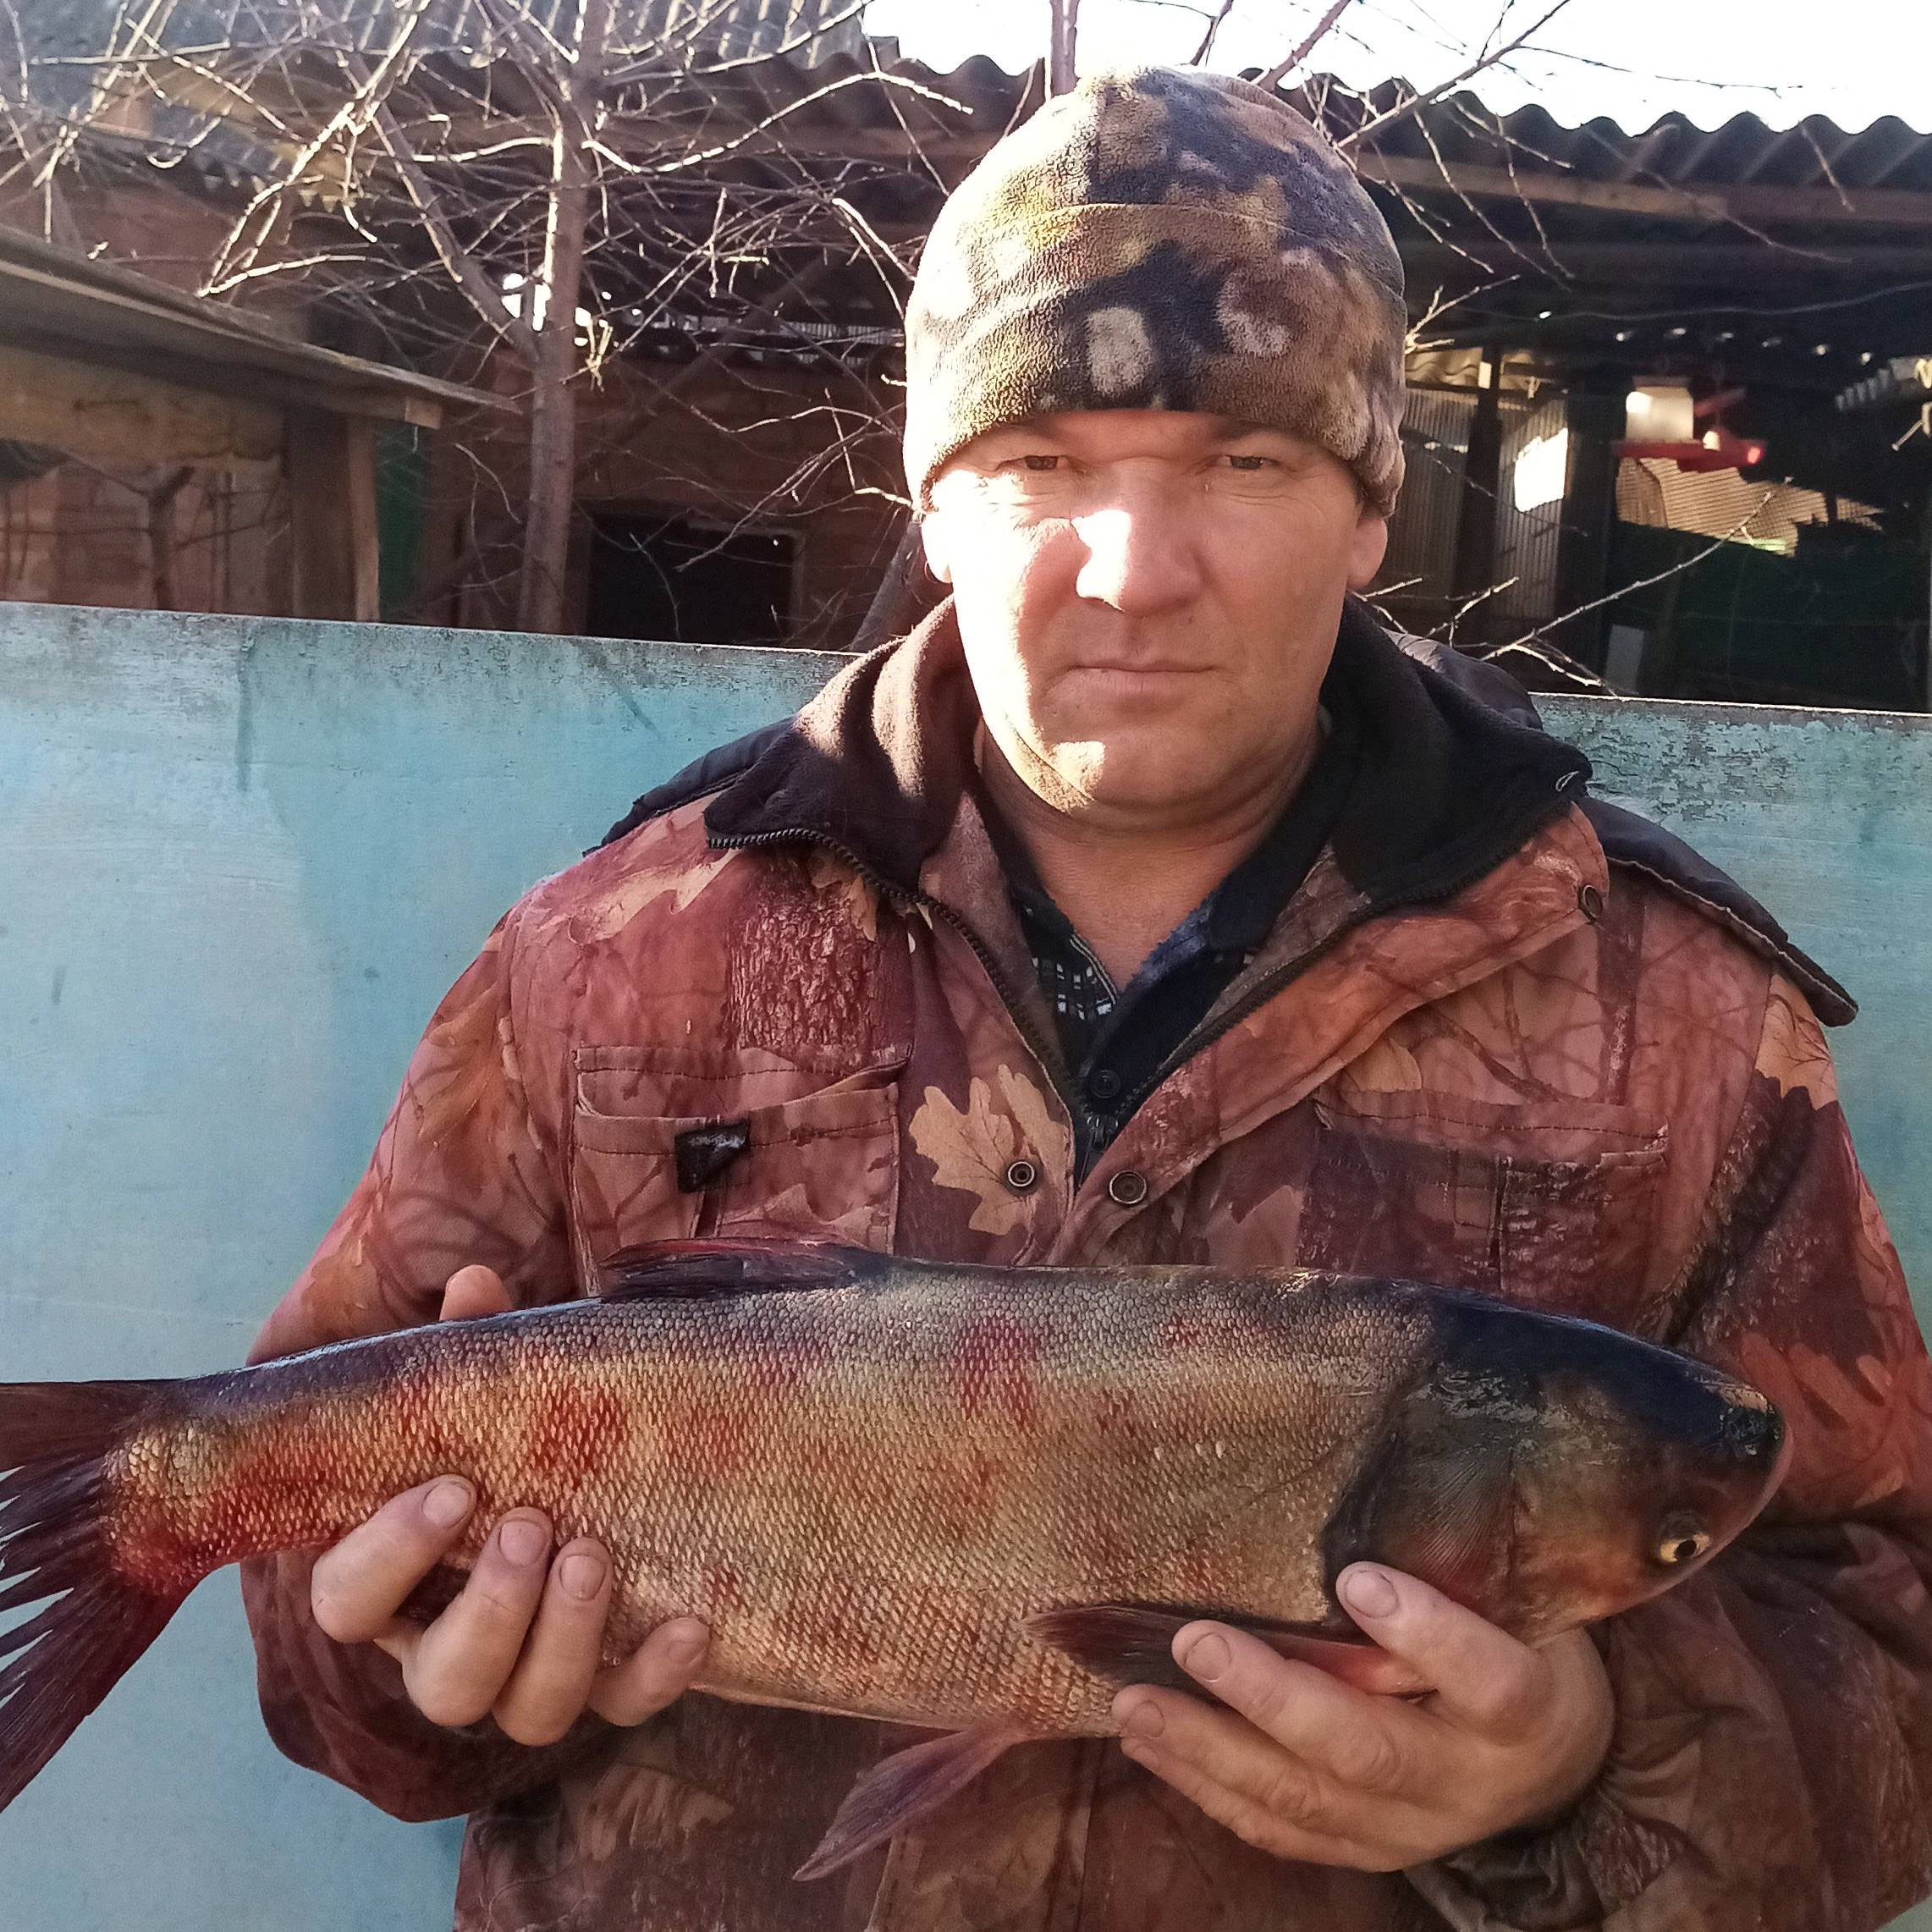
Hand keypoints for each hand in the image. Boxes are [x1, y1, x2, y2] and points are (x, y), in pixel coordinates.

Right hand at [308, 1264, 709, 1744]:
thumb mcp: (483, 1393)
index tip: (452, 1487)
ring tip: (596, 1555)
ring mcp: (526, 1674)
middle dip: (491, 1612)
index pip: (346, 1602)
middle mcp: (446, 1642)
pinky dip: (655, 1674)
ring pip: (526, 1712)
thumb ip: (469, 1347)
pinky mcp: (604, 1684)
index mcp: (393, 1580)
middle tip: (533, 1524)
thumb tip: (475, 1283)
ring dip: (563, 1642)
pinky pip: (624, 1706)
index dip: (387, 1558)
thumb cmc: (504, 1441)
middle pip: (443, 1682)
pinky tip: (691, 1622)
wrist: (590, 1479)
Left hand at [1112, 1563, 1613, 1871]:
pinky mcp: (1365, 1850)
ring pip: (1304, 1800)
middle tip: (1194, 1641)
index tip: (1356, 1576)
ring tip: (1135, 1701)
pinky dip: (1207, 1787)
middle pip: (1367, 1750)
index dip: (1425, 1633)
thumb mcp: (1517, 1603)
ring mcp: (1412, 1830)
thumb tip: (1357, 1487)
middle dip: (1271, 1698)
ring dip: (1210, 1749)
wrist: (1551, 1764)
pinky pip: (1279, 1830)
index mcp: (1526, 1710)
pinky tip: (1149, 1743)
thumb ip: (1455, 1569)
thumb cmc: (1521, 1645)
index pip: (1486, 1679)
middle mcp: (1468, 1784)